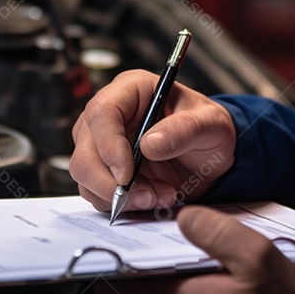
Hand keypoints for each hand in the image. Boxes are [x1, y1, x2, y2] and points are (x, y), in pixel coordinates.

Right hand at [70, 69, 236, 213]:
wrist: (209, 156)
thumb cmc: (208, 129)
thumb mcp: (210, 124)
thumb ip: (185, 129)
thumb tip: (150, 144)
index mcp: (132, 90)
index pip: (102, 112)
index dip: (109, 146)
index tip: (127, 174)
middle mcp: (110, 115)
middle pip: (84, 150)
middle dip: (112, 182)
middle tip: (147, 196)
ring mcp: (102, 143)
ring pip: (86, 175)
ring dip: (120, 196)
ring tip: (160, 195)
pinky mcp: (104, 169)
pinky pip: (96, 192)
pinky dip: (122, 203)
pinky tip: (152, 197)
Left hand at [94, 206, 294, 293]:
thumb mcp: (257, 257)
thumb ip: (218, 233)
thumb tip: (186, 216)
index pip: (120, 289)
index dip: (111, 262)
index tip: (113, 239)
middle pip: (137, 286)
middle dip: (137, 258)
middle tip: (145, 228)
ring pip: (159, 288)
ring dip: (160, 265)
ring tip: (173, 236)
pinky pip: (180, 292)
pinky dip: (181, 273)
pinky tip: (201, 255)